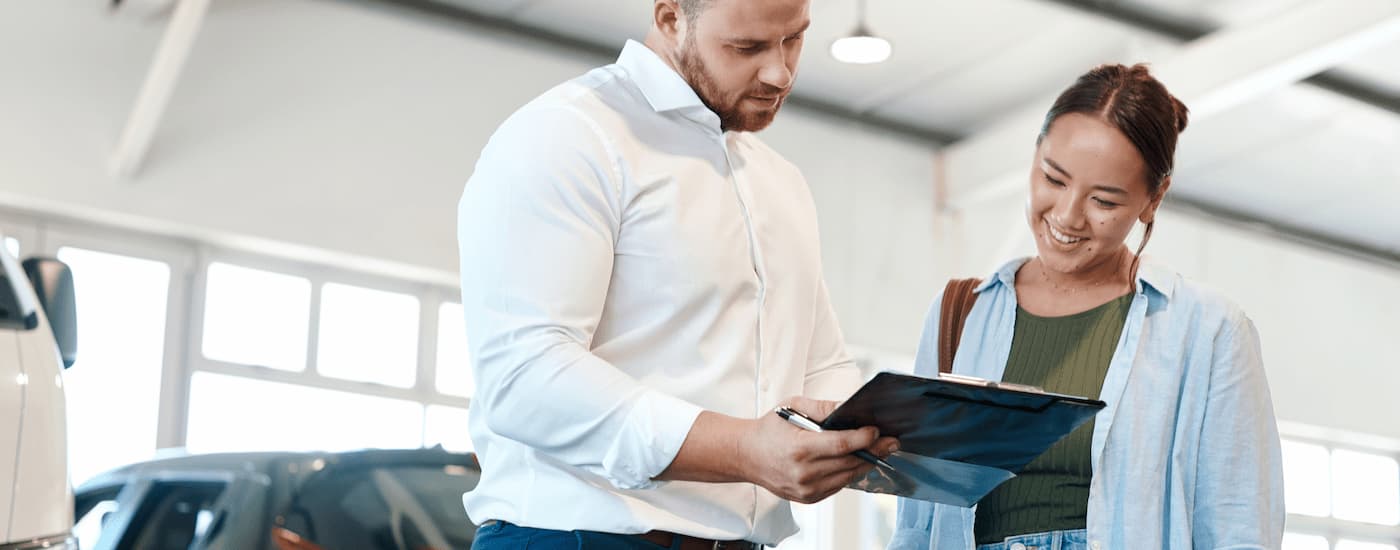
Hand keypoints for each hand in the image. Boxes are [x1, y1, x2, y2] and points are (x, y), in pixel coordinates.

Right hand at [738, 396, 898, 503]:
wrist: (745, 456)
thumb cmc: (769, 428)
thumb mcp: (792, 407)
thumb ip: (822, 408)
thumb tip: (850, 407)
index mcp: (799, 448)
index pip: (841, 445)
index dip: (863, 438)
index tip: (877, 431)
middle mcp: (804, 473)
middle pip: (849, 462)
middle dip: (874, 451)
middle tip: (891, 441)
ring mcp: (806, 489)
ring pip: (848, 476)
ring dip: (866, 463)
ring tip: (880, 450)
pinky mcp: (808, 498)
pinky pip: (838, 485)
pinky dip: (850, 473)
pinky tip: (857, 461)